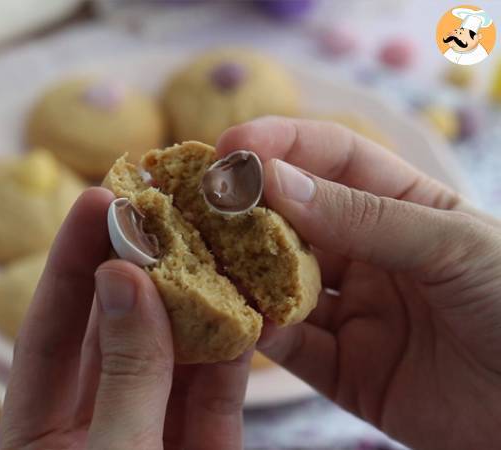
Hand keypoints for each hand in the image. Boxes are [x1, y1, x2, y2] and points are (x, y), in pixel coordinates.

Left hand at [0, 188, 252, 449]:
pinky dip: (235, 350)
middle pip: (116, 326)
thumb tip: (124, 277)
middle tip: (162, 206)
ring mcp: (155, 427)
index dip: (70, 259)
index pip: (50, 327)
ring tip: (215, 241)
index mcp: (45, 425)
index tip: (97, 200)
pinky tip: (250, 310)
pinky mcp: (206, 441)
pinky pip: (218, 389)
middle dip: (139, 265)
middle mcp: (97, 416)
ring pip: (173, 350)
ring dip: (196, 300)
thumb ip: (126, 374)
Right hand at [218, 117, 500, 449]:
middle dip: (251, 210)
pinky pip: (292, 347)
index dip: (283, 144)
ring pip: (284, 284)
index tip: (233, 147)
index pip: (334, 159)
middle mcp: (370, 255)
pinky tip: (245, 323)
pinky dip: (264, 335)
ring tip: (211, 262)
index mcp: (404, 208)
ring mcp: (354, 311)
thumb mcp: (449, 245)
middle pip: (297, 221)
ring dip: (247, 274)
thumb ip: (362, 216)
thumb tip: (276, 180)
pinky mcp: (343, 369)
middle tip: (207, 204)